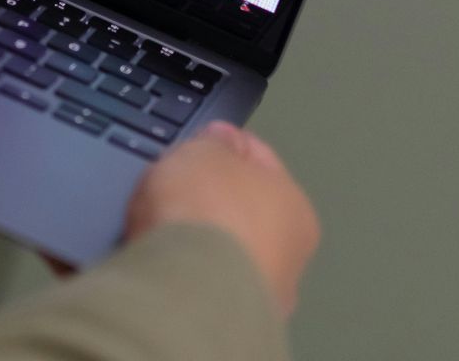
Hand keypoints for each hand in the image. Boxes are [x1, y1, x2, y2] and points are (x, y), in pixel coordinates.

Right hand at [125, 121, 319, 316]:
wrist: (187, 288)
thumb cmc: (206, 213)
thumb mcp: (205, 150)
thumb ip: (215, 141)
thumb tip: (221, 141)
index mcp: (296, 209)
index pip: (260, 163)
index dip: (224, 145)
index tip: (199, 142)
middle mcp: (287, 256)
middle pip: (242, 211)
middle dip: (209, 198)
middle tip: (174, 187)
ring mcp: (258, 293)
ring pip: (221, 249)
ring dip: (197, 238)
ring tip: (163, 227)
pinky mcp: (224, 318)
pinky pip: (198, 278)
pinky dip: (183, 268)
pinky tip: (162, 258)